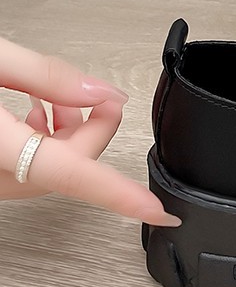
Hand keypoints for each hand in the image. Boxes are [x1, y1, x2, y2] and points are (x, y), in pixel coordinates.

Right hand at [0, 36, 179, 225]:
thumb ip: (45, 75)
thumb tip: (96, 91)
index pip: (73, 176)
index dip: (121, 196)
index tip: (157, 211)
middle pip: (70, 162)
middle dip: (94, 126)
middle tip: (99, 94)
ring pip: (51, 165)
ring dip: (67, 130)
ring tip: (54, 95)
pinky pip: (27, 166)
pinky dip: (43, 138)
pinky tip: (35, 109)